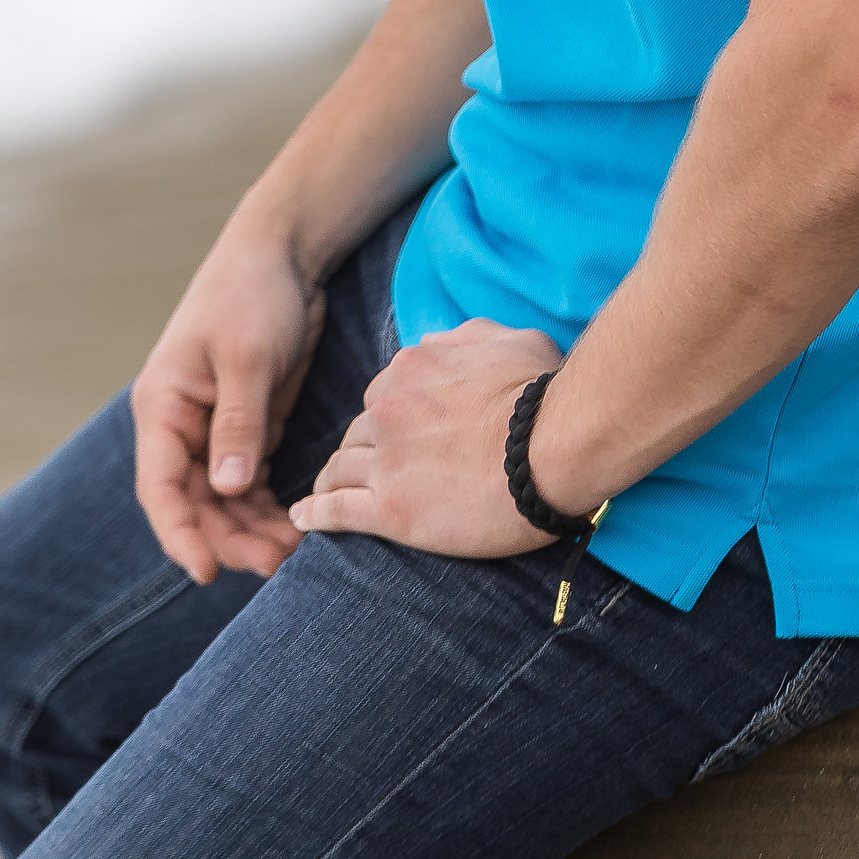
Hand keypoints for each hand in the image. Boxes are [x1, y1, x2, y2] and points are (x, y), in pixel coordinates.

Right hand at [132, 225, 326, 584]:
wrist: (282, 254)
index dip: (180, 533)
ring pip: (223, 499)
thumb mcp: (246, 357)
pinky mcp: (247, 426)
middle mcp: (180, 424)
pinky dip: (269, 506)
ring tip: (293, 552)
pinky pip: (250, 482)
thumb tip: (226, 488)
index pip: (160, 486)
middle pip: (194, 502)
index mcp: (163, 406)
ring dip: (253, 528)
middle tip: (276, 564)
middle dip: (230, 537)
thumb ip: (237, 423)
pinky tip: (297, 525)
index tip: (208, 571)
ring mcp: (213, 428)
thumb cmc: (253, 295)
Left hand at [288, 318, 565, 558]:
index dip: (388, 418)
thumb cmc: (544, 393)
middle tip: (367, 472)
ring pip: (339, 470)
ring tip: (324, 497)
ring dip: (332, 482)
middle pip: (357, 433)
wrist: (555, 448)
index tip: (395, 436)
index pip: (381, 395)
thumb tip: (436, 345)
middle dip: (360, 451)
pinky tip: (303, 519)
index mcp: (410, 370)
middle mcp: (388, 411)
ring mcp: (386, 461)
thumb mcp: (508, 340)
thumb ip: (464, 339)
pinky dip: (315, 514)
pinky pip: (336, 510)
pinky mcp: (390, 510)